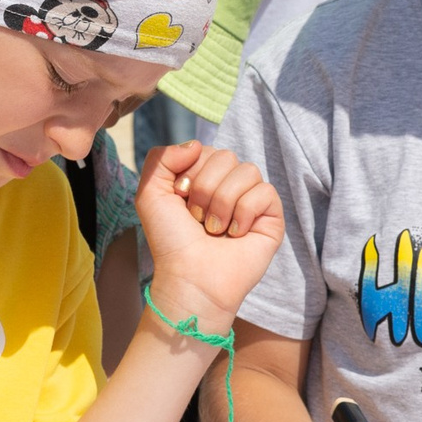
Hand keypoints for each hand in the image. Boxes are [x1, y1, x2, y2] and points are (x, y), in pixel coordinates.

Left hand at [136, 142, 284, 336]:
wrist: (190, 276)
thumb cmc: (171, 241)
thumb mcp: (150, 194)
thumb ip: (160, 158)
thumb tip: (197, 144)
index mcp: (203, 177)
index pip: (205, 150)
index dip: (190, 174)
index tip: (180, 200)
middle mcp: (229, 186)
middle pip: (226, 156)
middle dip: (205, 189)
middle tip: (198, 219)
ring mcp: (252, 200)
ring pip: (247, 171)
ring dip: (223, 203)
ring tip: (215, 229)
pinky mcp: (271, 217)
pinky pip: (265, 192)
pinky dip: (244, 214)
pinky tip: (236, 234)